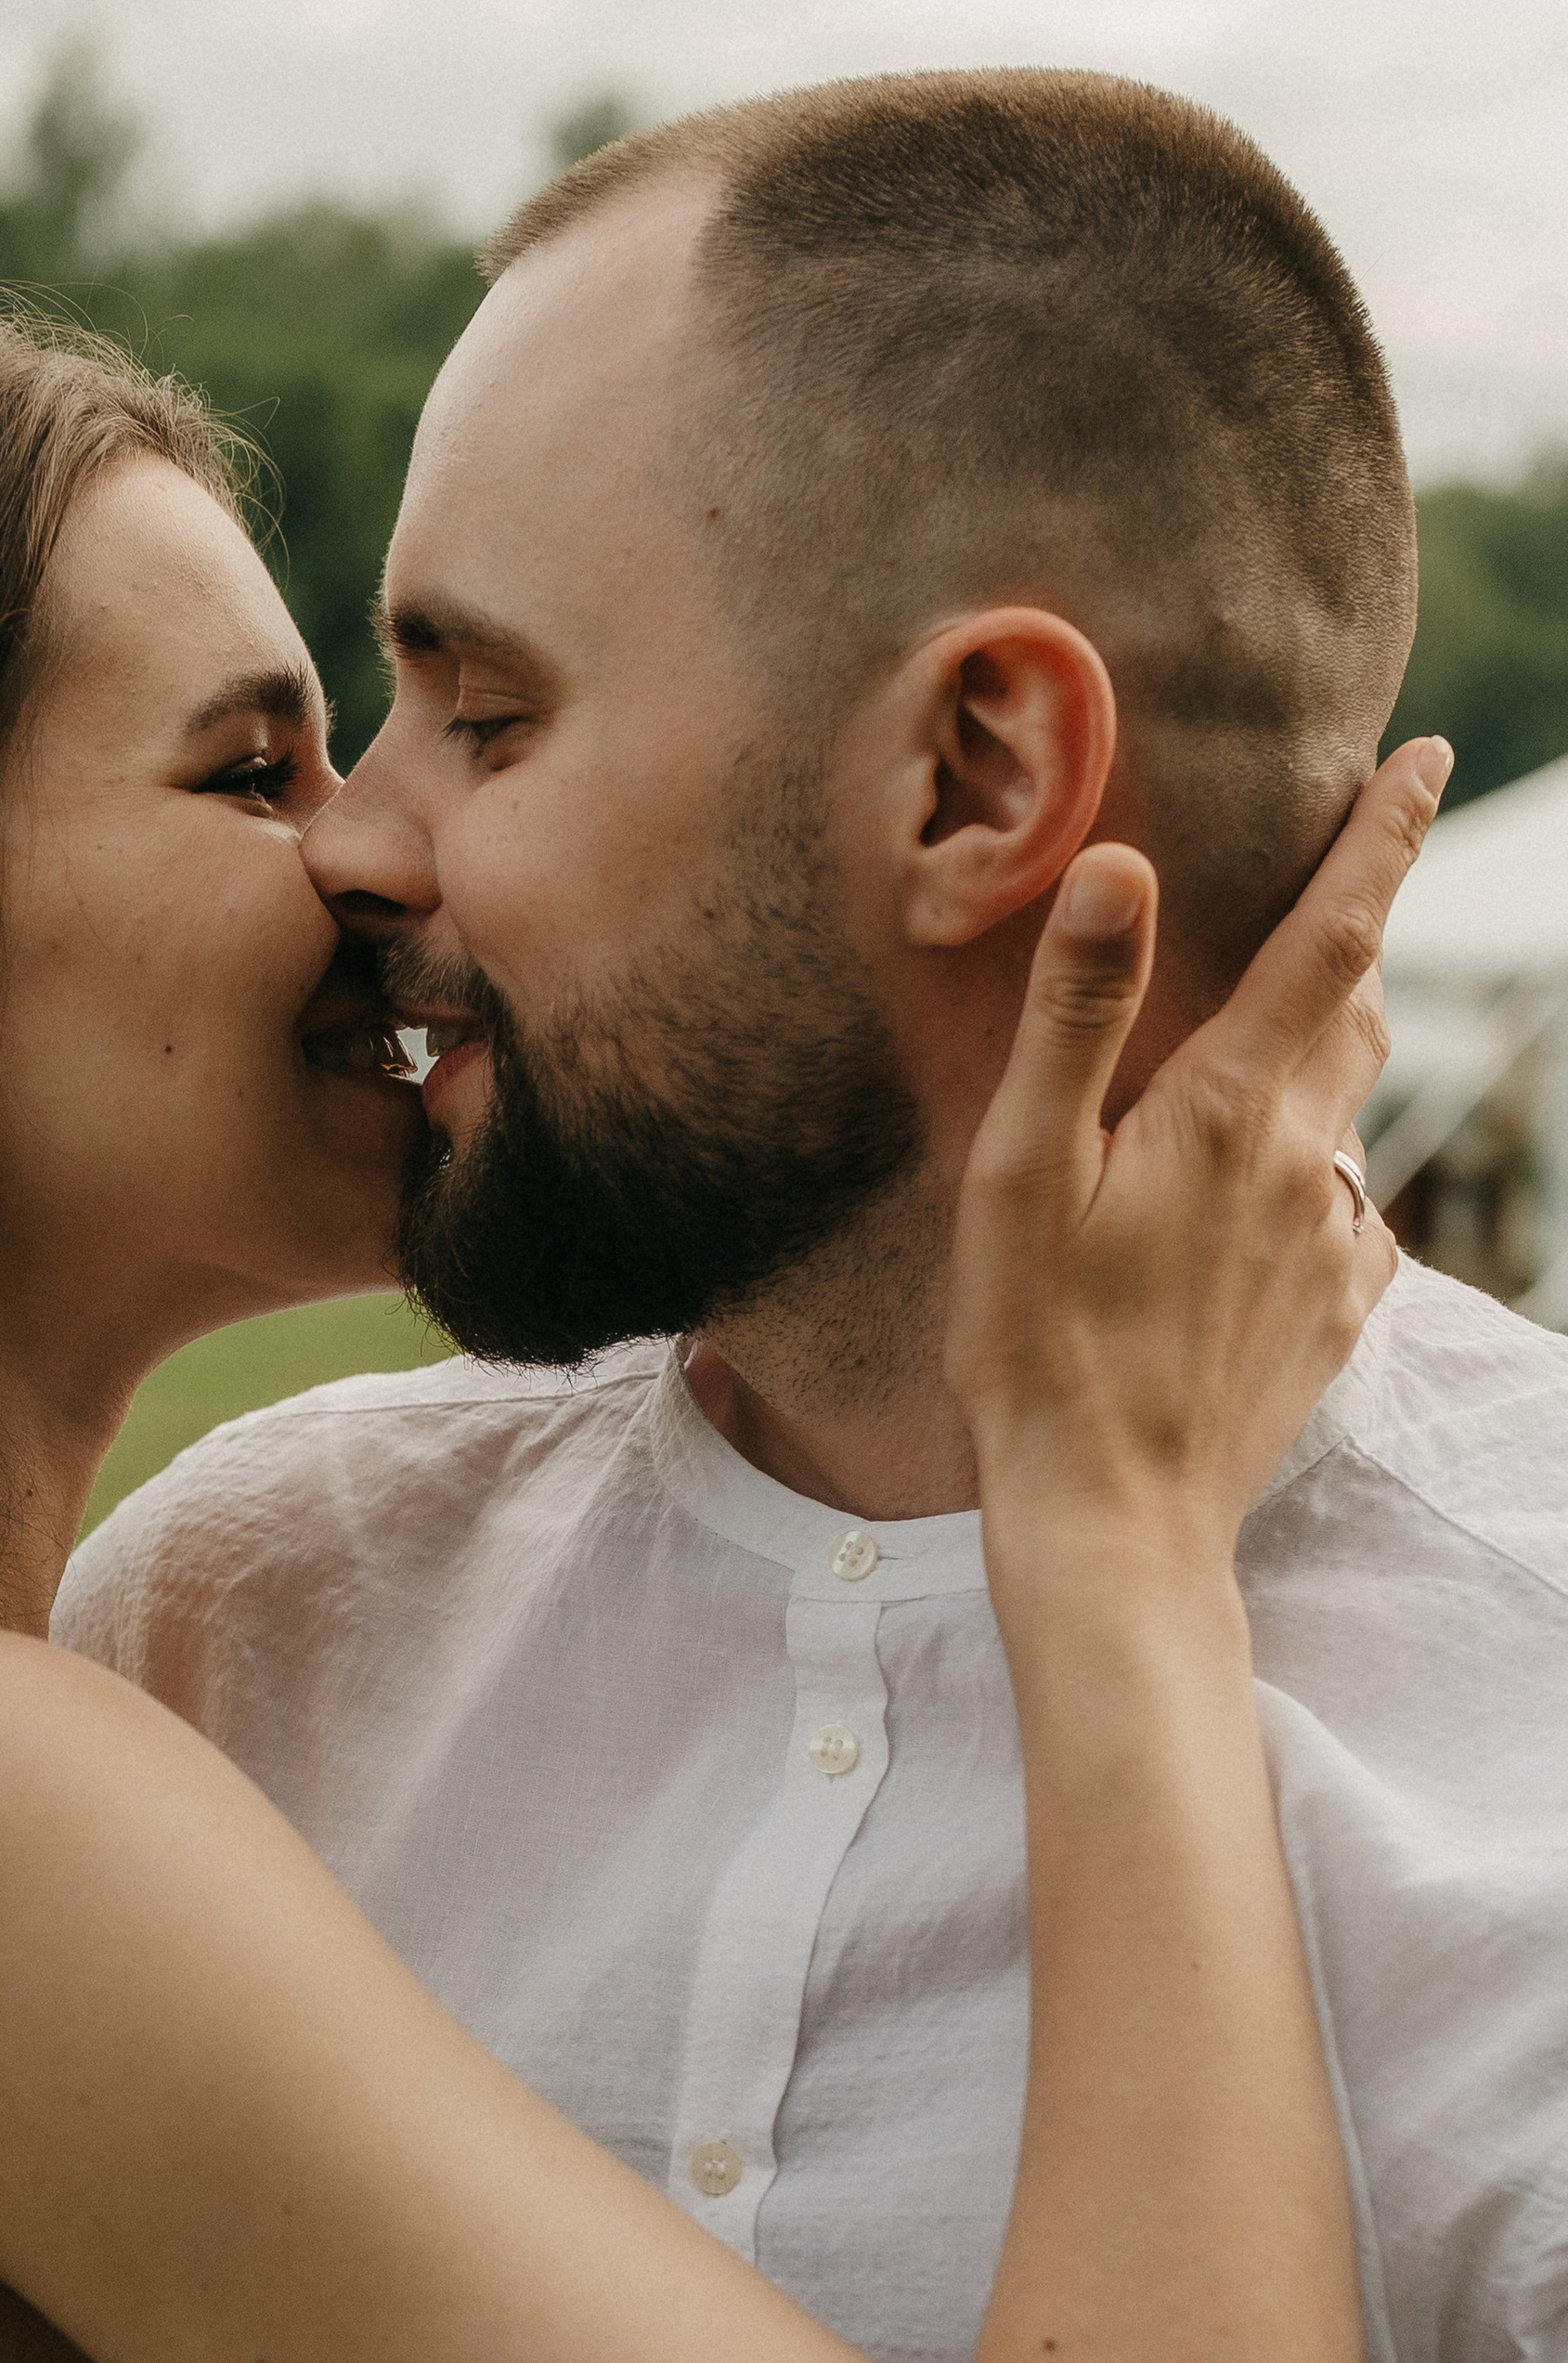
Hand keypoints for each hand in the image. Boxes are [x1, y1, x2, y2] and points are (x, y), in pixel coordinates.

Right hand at [946, 735, 1446, 1574]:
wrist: (1114, 1524)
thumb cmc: (1039, 1352)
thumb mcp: (1020, 1174)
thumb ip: (1076, 1015)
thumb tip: (1125, 865)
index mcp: (1232, 1111)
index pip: (1334, 936)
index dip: (1380, 838)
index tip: (1419, 759)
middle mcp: (1306, 1164)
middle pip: (1355, 1010)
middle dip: (1349, 935)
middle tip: (1328, 881)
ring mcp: (1331, 1246)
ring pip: (1350, 1109)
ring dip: (1327, 1052)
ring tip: (1272, 1038)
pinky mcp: (1333, 1315)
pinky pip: (1346, 1208)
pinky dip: (1316, 1167)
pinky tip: (1263, 1195)